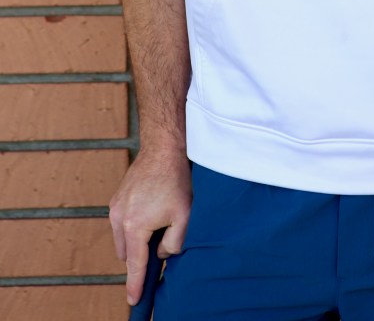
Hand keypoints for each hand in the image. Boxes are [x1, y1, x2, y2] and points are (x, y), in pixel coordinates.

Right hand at [109, 146, 191, 305]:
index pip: (134, 264)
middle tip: (162, 238)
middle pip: (127, 253)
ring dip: (138, 238)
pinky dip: (135, 224)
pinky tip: (153, 207)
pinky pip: (123, 222)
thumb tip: (160, 254)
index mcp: (134, 226)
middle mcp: (119, 218)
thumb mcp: (183, 216)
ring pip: (124, 238)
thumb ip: (173, 244)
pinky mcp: (116, 198)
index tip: (133, 301)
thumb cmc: (175, 180)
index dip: (135, 284)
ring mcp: (115, 207)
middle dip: (141, 254)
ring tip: (160, 216)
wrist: (163, 148)